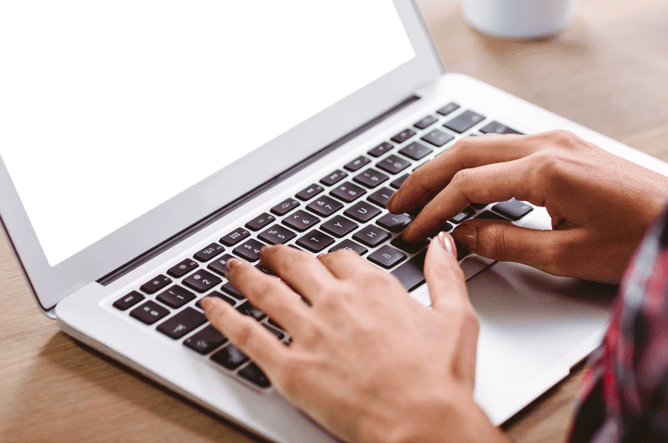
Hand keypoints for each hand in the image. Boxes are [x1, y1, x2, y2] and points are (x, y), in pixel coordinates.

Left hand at [200, 235, 505, 442]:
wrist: (423, 423)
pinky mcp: (289, 367)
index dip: (324, 259)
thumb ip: (444, 274)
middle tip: (266, 254)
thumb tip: (441, 244)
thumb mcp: (455, 317)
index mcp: (373, 287)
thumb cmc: (441, 380)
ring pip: (266, 292)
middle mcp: (336, 301)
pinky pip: (247, 335)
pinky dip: (224, 317)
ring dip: (245, 277)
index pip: (338, 259)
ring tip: (232, 268)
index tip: (318, 261)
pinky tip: (211, 306)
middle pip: (296, 267)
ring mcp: (309, 333)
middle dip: (278, 257)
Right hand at [386, 130, 667, 283]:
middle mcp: (549, 144)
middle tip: (395, 203)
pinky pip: (506, 148)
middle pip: (464, 151)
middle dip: (424, 177)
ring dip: (447, 167)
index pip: (467, 185)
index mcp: (546, 170)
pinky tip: (465, 185)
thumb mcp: (568, 256)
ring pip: (482, 145)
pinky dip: (475, 165)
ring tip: (420, 194)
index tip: (410, 230)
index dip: (432, 210)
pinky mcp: (568, 145)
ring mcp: (559, 140)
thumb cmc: (642, 240)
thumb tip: (462, 237)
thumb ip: (506, 242)